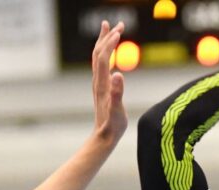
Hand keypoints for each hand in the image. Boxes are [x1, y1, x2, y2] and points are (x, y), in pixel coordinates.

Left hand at [91, 21, 127, 144]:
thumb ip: (117, 93)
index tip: (120, 31)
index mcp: (102, 84)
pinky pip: (102, 65)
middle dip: (107, 37)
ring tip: (110, 29)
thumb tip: (118, 75)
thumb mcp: (117, 111)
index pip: (104, 57)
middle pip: (99, 53)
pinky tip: (110, 52)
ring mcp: (98, 84)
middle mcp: (98, 81)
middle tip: (117, 24)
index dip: (111, 43)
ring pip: (98, 57)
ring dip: (104, 42)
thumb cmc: (112, 126)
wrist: (104, 137)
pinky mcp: (101, 87)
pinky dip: (105, 53)